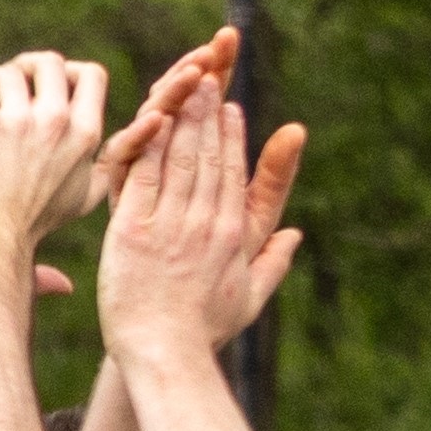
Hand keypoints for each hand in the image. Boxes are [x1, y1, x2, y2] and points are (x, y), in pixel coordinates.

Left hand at [0, 56, 117, 273]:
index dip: (70, 70)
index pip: (91, 74)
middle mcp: (56, 122)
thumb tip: (133, 136)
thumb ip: (110, 163)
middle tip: (13, 77)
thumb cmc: (39, 219)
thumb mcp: (88, 195)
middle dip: (28, 65)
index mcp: (85, 133)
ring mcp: (18, 121)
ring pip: (8, 72)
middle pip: (48, 62)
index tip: (50, 81)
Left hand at [89, 93, 305, 371]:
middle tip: (209, 76)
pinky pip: (144, 175)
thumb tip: (294, 235)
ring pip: (180, 157)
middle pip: (209, 155)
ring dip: (184, 116)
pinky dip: (150, 143)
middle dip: (209, 112)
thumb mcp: (249, 298)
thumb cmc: (204, 333)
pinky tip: (150, 117)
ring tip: (184, 84)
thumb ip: (274, 262)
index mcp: (232, 233)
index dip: (232, 138)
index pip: (234, 173)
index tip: (231, 109)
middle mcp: (205, 221)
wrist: (165, 355)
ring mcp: (170, 223)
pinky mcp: (135, 230)